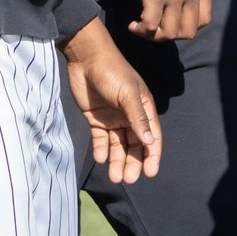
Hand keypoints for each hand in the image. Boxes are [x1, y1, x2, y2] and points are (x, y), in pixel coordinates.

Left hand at [61, 18, 161, 182]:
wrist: (85, 56)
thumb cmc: (111, 71)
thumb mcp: (127, 94)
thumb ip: (138, 118)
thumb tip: (149, 142)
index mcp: (143, 108)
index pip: (151, 137)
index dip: (152, 155)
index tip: (150, 173)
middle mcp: (130, 116)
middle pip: (134, 145)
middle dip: (132, 163)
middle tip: (128, 179)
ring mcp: (113, 118)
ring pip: (118, 145)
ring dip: (117, 161)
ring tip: (114, 177)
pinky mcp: (96, 118)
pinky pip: (101, 139)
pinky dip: (101, 150)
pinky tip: (100, 158)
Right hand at [127, 0, 211, 39]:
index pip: (204, 19)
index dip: (187, 25)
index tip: (172, 19)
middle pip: (188, 32)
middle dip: (170, 34)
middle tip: (155, 27)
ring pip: (169, 33)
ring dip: (153, 35)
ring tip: (140, 27)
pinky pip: (150, 24)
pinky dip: (141, 29)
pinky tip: (131, 23)